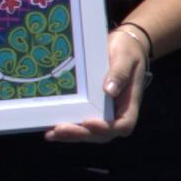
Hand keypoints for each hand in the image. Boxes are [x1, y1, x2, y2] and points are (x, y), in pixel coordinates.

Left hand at [46, 20, 152, 141]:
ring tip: (51, 133)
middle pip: (102, 133)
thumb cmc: (127, 50)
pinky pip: (81, 122)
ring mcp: (104, 111)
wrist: (123, 45)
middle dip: (81, 134)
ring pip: (90, 132)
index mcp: (129, 102)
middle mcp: (117, 112)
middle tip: (59, 129)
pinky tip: (50, 129)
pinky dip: (67, 128)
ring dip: (71, 135)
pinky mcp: (91, 107)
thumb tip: (109, 90)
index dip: (106, 128)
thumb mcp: (126, 57)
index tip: (89, 122)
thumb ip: (120, 73)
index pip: (122, 125)